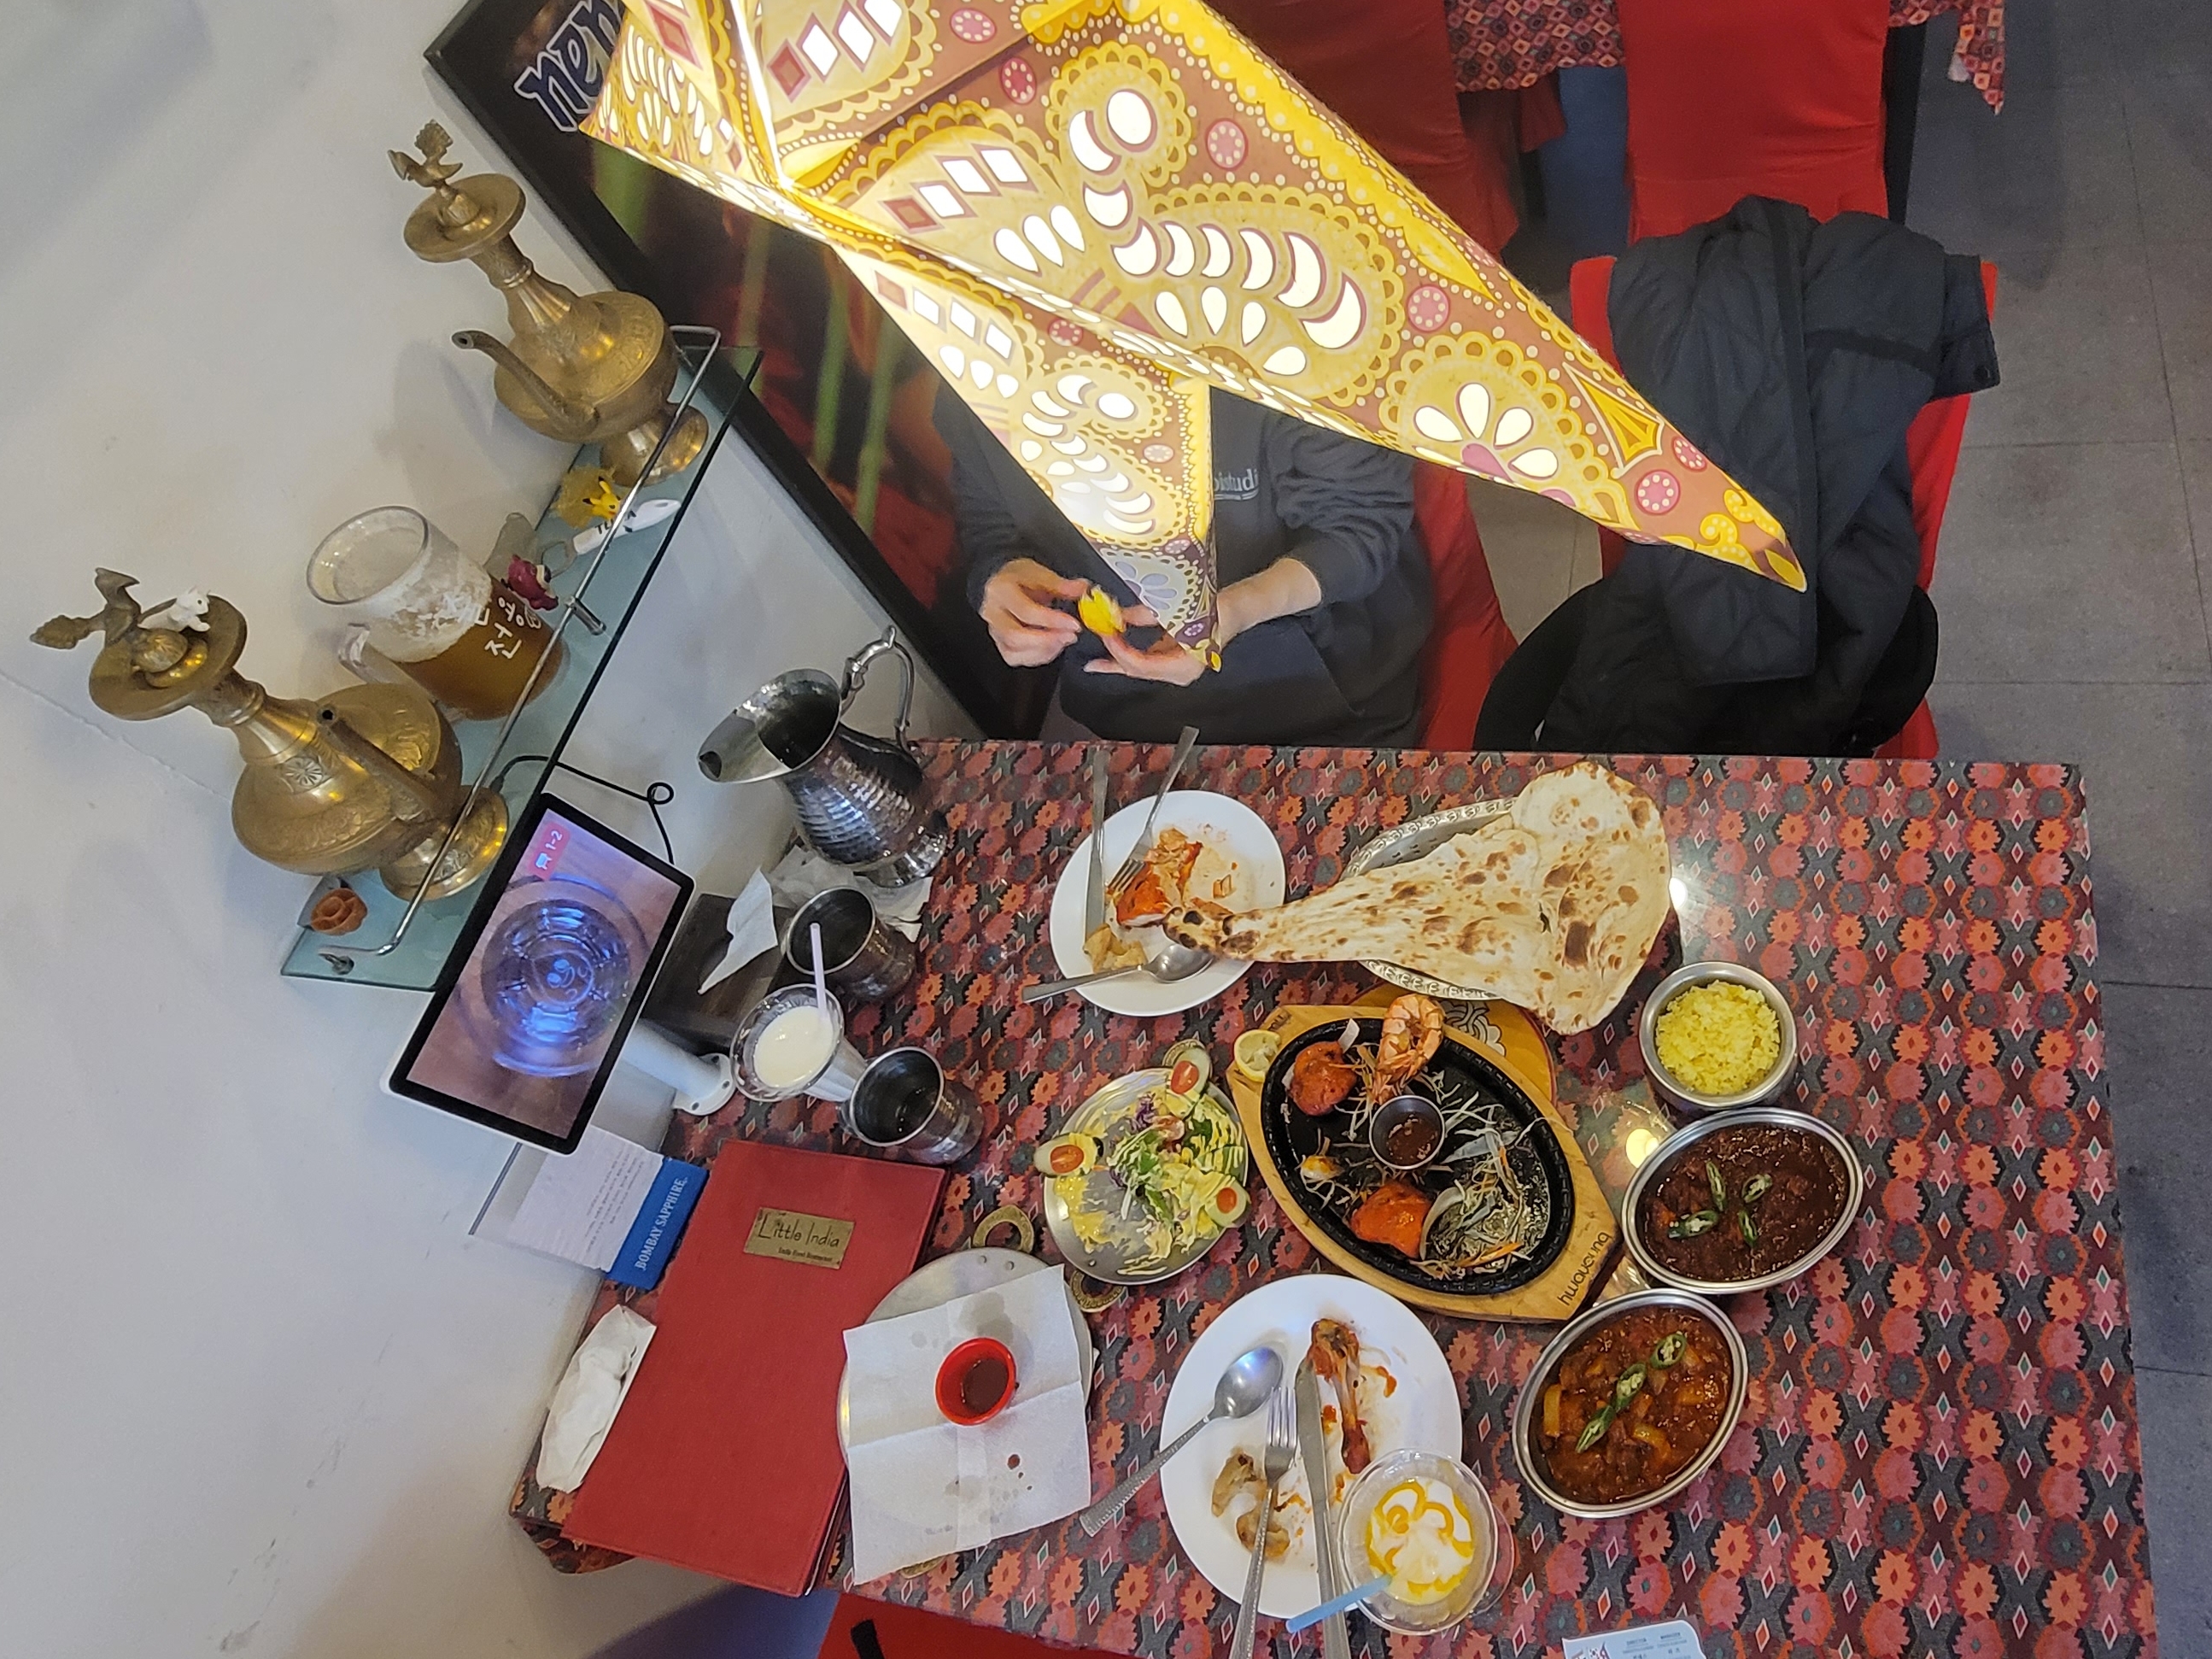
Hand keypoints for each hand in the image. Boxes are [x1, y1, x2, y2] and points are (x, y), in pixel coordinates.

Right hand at [979, 559, 1089, 665]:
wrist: (1004, 583)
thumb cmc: (1020, 578)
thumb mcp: (1040, 573)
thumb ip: (1061, 585)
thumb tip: (1082, 589)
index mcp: (1001, 590)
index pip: (1026, 611)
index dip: (1052, 620)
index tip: (1073, 624)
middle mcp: (993, 612)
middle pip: (1015, 636)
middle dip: (1046, 640)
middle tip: (1070, 636)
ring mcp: (994, 630)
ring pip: (1013, 652)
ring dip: (1043, 650)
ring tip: (1064, 640)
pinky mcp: (1000, 644)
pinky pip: (1015, 658)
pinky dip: (1037, 656)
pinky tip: (1054, 647)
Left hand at [1082, 606, 1208, 684]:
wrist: (1237, 608)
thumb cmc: (1214, 608)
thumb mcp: (1176, 610)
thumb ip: (1143, 615)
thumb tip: (1115, 616)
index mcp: (1184, 667)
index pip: (1142, 665)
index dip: (1120, 651)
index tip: (1105, 635)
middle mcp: (1181, 674)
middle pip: (1138, 671)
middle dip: (1113, 662)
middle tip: (1091, 658)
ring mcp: (1177, 670)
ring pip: (1140, 669)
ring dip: (1118, 661)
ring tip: (1095, 660)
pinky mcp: (1173, 661)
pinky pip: (1146, 662)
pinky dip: (1129, 656)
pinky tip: (1114, 651)